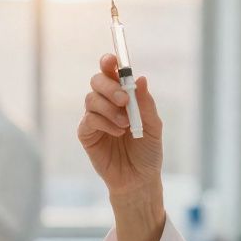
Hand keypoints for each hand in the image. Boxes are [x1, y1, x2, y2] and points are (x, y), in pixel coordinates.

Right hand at [78, 53, 163, 200]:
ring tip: (125, 125)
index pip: (111, 72)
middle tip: (124, 100)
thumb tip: (140, 78)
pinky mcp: (86, 134)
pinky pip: (89, 120)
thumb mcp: (153, 126)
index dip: (109, 62)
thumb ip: (146, 104)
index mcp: (122, 96)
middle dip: (109, 86)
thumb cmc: (147, 151)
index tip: (113, 61)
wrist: (140, 179)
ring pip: (91, 99)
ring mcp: (94, 117)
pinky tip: (117, 133)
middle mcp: (106, 103)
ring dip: (109, 109)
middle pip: (96, 80)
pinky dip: (104, 123)